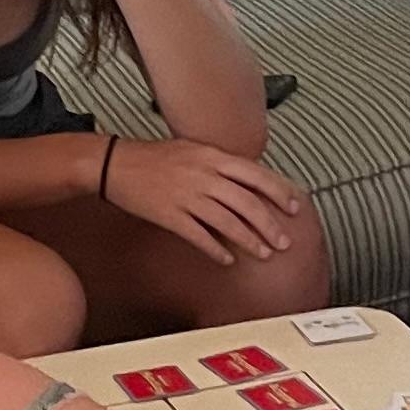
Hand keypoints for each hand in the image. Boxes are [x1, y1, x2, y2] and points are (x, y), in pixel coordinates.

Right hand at [106, 137, 307, 264]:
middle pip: (247, 202)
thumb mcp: (192, 149)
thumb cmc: (153, 157)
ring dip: (249, 240)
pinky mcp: (169, 215)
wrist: (114, 163)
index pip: (255, 174)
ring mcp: (186, 195)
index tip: (294, 208)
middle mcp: (203, 174)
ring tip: (263, 253)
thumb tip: (247, 181)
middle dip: (269, 224)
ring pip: (227, 221)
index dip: (279, 192)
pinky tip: (227, 259)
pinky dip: (216, 249)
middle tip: (283, 242)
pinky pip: (199, 236)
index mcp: (211, 155)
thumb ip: (219, 163)